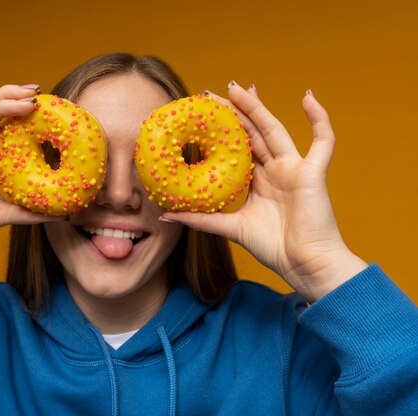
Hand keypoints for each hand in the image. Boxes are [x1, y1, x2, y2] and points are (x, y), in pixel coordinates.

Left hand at [162, 83, 366, 301]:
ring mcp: (294, 168)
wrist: (303, 265)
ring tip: (240, 87)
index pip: (237, 148)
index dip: (221, 132)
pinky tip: (307, 96)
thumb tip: (164, 214)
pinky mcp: (313, 172)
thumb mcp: (229, 227)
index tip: (201, 116)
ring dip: (258, 107)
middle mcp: (275, 170)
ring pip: (275, 130)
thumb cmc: (272, 248)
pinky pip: (322, 140)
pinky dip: (319, 118)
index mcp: (258, 181)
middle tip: (212, 95)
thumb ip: (199, 219)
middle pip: (252, 133)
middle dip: (234, 113)